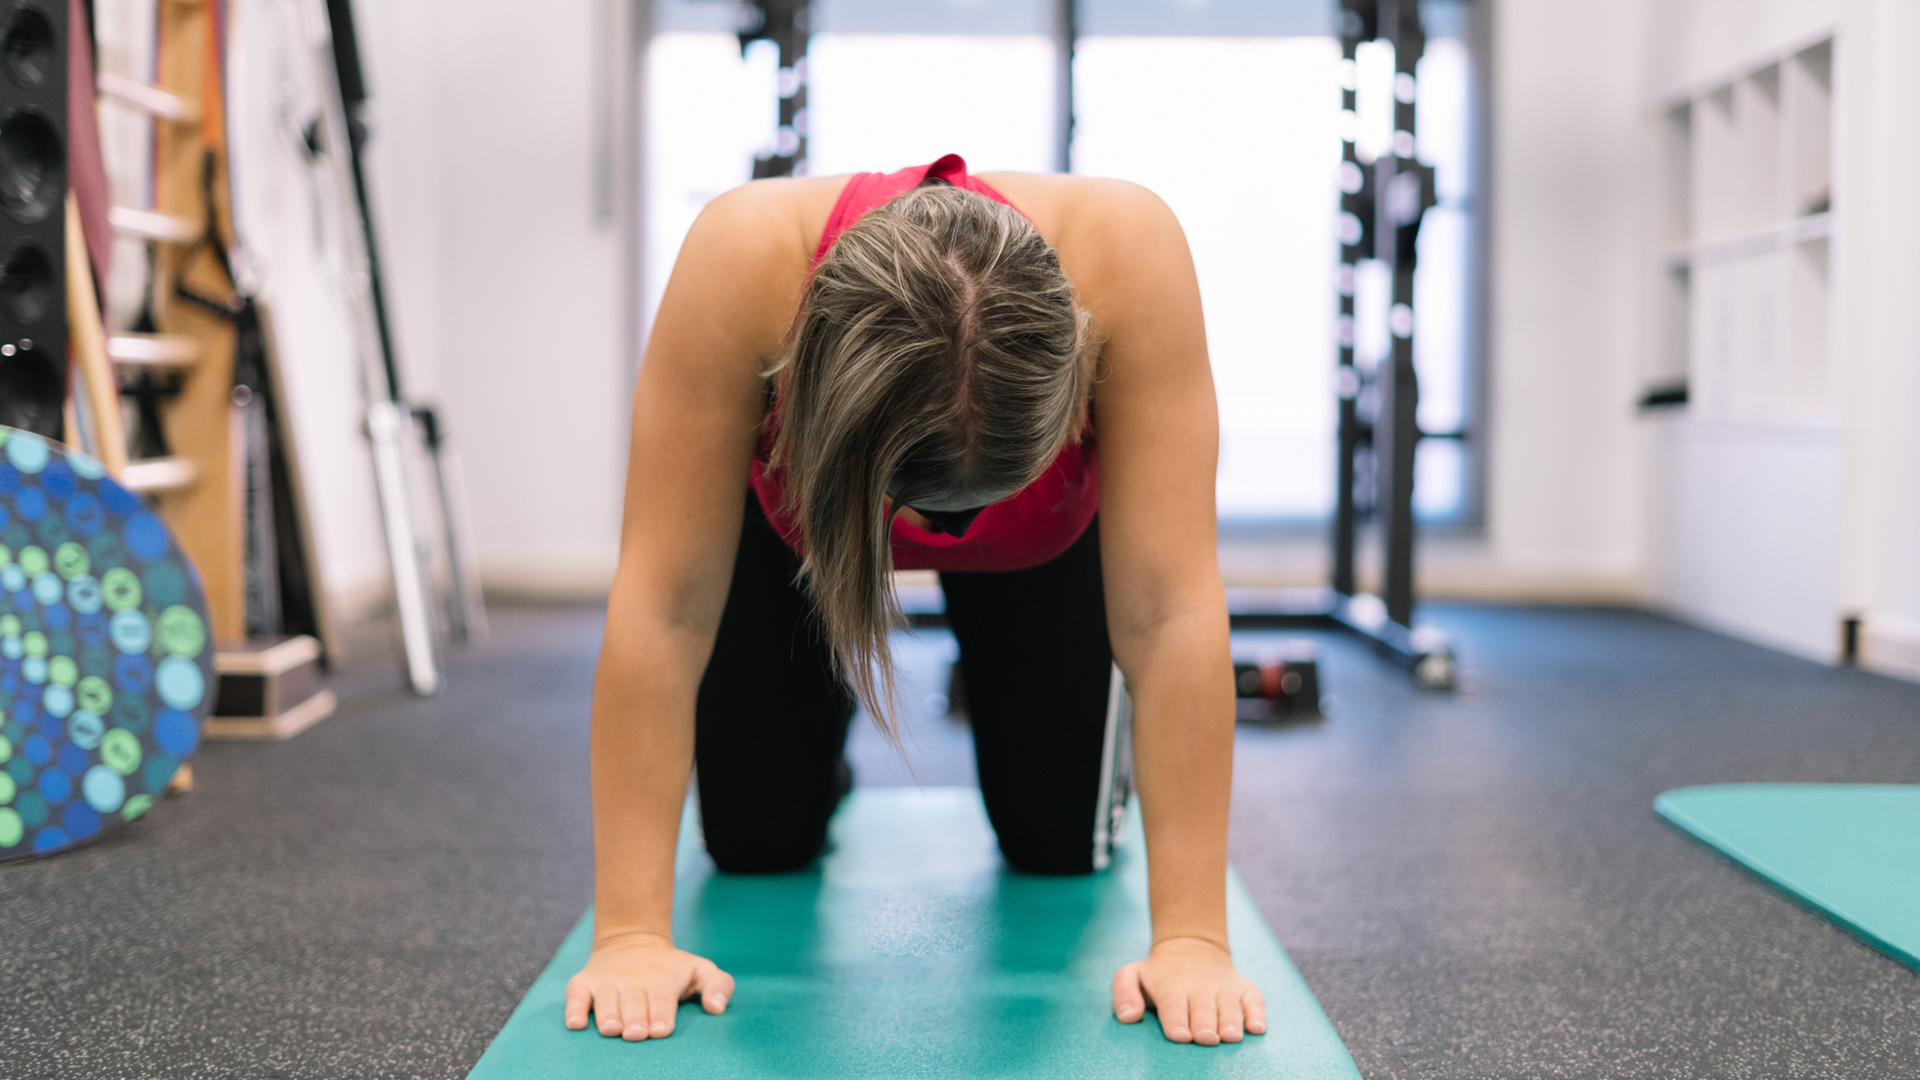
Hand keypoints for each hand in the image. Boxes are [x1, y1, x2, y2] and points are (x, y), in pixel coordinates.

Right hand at [564, 931, 734, 1040]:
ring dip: (608, 1015)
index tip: (660, 1030)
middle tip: (636, 1034)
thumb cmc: (671, 968)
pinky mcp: (583, 983)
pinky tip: (575, 1023)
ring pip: (605, 1000)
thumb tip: (717, 1008)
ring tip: (611, 1030)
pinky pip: (575, 995)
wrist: (632, 940)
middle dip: (635, 1019)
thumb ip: (718, 985)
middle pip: (633, 1002)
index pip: (662, 998)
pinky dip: (574, 1008)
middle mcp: (633, 980)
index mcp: (662, 979)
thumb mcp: (700, 969)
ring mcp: (606, 982)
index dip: (661, 1014)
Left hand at [1111, 937, 1265, 1045]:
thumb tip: (1128, 1017)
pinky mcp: (1244, 989)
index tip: (1180, 1035)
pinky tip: (1257, 1027)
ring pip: (1230, 1007)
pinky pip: (1255, 1000)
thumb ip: (1123, 993)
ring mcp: (1224, 988)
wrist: (1191, 946)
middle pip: (1203, 1010)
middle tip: (1206, 1038)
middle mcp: (1199, 987)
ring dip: (1231, 1021)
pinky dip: (1257, 1013)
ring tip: (1230, 1036)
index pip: (1173, 1006)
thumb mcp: (1131, 975)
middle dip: (1205, 1024)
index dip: (1176, 1021)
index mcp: (1171, 986)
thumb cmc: (1158, 973)